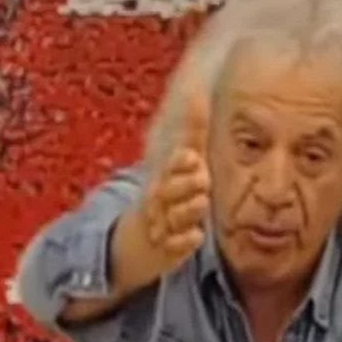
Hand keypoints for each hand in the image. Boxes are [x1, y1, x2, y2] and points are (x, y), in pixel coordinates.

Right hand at [114, 86, 211, 287]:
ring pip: (175, 217)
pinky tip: (195, 236)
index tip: (192, 157)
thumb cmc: (167, 194)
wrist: (138, 239)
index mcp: (163, 176)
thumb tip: (199, 92)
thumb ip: (192, 132)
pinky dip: (184, 242)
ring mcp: (162, 225)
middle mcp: (159, 200)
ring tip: (201, 202)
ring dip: (188, 210)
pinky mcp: (168, 249)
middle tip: (202, 179)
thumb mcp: (178, 163)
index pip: (170, 166)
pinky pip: (176, 247)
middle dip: (185, 184)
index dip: (179, 162)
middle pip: (169, 191)